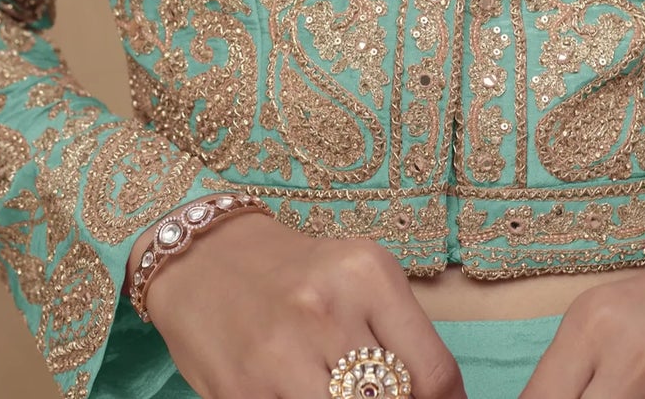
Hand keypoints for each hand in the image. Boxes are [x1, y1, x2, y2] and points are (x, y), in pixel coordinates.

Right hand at [126, 208, 468, 398]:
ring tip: (343, 393)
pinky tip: (306, 396)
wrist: (206, 260)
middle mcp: (326, 311)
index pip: (433, 373)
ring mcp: (280, 357)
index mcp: (367, 275)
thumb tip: (438, 397)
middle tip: (385, 394)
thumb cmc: (296, 273)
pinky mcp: (241, 394)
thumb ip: (398, 334)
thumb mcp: (359, 277)